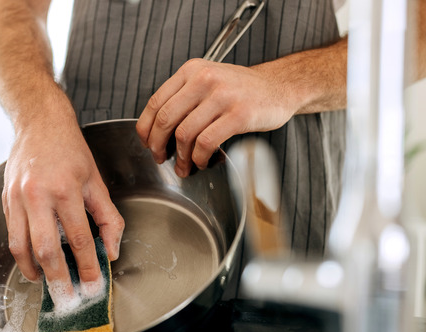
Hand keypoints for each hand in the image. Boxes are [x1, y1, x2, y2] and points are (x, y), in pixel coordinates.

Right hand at [2, 122, 123, 300]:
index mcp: (66, 190)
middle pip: (47, 249)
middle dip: (58, 279)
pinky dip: (22, 254)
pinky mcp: (5, 200)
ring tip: (46, 286)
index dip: (87, 267)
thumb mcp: (96, 181)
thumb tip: (110, 251)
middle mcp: (38, 195)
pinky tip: (34, 264)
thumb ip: (108, 218)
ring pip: (21, 247)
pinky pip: (12, 235)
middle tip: (66, 299)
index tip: (93, 286)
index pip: (80, 239)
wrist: (38, 122)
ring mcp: (17, 198)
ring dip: (34, 271)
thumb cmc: (70, 150)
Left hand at [136, 58, 297, 176]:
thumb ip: (183, 97)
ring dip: (180, 157)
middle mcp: (204, 79)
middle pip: (166, 119)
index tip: (146, 143)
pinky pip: (207, 142)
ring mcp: (223, 96)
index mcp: (191, 70)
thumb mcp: (208, 80)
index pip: (156, 102)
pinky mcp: (239, 115)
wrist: (279, 86)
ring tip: (184, 167)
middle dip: (158, 145)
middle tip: (160, 158)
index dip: (146, 128)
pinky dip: (199, 158)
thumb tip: (155, 130)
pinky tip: (202, 162)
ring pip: (185, 133)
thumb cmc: (241, 89)